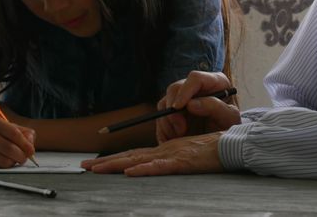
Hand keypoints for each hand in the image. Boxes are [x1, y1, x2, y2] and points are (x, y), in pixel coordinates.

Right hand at [0, 115, 35, 167]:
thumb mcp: (2, 127)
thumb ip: (20, 131)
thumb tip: (31, 140)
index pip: (13, 133)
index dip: (25, 143)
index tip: (31, 151)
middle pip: (9, 148)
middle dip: (21, 155)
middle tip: (24, 158)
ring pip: (3, 160)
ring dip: (12, 162)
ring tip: (13, 159)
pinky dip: (2, 165)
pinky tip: (0, 160)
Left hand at [81, 132, 223, 175]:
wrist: (232, 144)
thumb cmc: (213, 150)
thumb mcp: (188, 155)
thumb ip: (173, 159)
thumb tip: (155, 165)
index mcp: (165, 149)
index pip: (134, 155)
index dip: (114, 159)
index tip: (95, 164)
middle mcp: (165, 150)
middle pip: (130, 157)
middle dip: (106, 162)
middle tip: (84, 167)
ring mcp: (173, 155)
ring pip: (139, 160)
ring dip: (117, 165)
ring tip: (97, 169)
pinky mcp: (183, 163)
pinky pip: (161, 167)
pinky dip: (145, 169)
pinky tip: (131, 172)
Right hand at [156, 71, 239, 143]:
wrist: (225, 141)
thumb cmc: (231, 127)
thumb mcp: (229, 119)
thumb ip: (215, 108)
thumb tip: (191, 104)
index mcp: (214, 82)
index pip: (195, 78)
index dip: (184, 91)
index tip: (178, 107)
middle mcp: (196, 87)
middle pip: (175, 89)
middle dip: (173, 111)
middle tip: (181, 130)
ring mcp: (183, 99)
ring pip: (164, 103)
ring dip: (167, 123)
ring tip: (179, 137)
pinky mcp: (174, 112)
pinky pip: (160, 118)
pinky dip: (163, 130)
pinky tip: (173, 140)